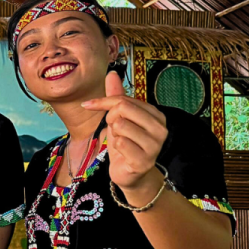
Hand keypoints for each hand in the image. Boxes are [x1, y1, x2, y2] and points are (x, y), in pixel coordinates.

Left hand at [81, 72, 167, 190]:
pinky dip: (115, 148)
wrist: (131, 174)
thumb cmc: (126, 144)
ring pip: (120, 126)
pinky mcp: (145, 161)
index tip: (87, 105)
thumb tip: (112, 73)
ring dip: (114, 135)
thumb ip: (116, 97)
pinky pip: (119, 143)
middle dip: (110, 118)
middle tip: (114, 130)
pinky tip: (123, 154)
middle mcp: (160, 128)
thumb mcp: (119, 118)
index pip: (124, 99)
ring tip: (121, 142)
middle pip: (122, 109)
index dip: (103, 102)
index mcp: (156, 115)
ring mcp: (155, 145)